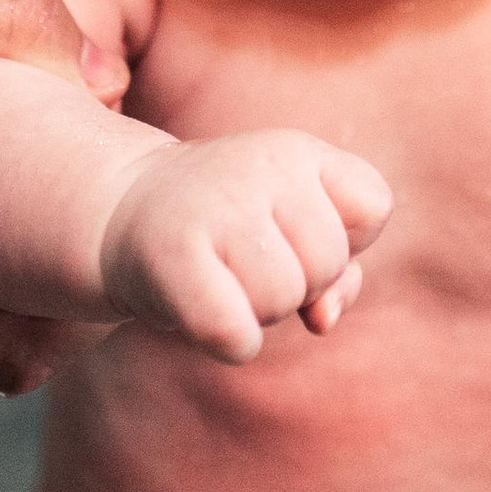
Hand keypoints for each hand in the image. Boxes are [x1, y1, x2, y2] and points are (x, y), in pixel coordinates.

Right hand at [98, 129, 392, 361]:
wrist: (117, 214)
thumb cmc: (224, 229)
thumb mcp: (292, 232)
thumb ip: (339, 274)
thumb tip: (322, 320)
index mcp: (295, 150)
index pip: (373, 207)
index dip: (345, 238)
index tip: (292, 230)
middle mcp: (258, 167)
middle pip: (329, 264)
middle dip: (297, 282)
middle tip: (244, 260)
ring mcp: (214, 208)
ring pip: (284, 301)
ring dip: (257, 310)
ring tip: (219, 276)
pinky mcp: (174, 256)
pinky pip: (238, 334)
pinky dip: (229, 341)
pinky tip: (201, 309)